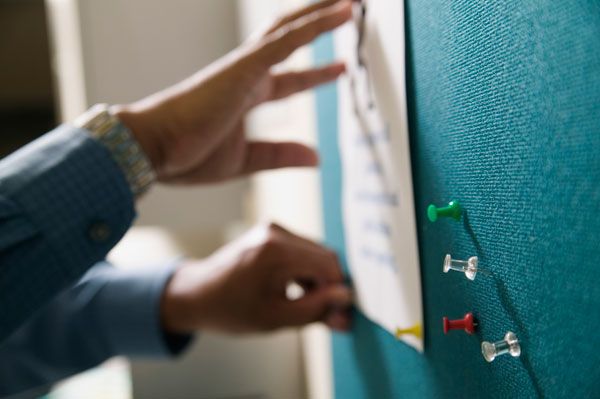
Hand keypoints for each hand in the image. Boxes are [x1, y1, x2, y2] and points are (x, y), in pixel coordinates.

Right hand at [113, 0, 351, 183]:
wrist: (152, 150)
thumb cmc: (186, 155)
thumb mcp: (247, 160)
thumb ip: (281, 155)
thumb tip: (315, 158)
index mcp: (246, 95)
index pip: (290, 78)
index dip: (317, 72)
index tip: (340, 68)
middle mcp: (248, 75)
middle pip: (291, 39)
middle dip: (320, 24)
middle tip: (349, 11)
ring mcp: (245, 68)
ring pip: (290, 28)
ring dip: (322, 11)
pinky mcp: (242, 68)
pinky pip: (285, 40)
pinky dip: (314, 25)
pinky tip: (342, 10)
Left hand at [160, 223, 352, 333]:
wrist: (197, 294)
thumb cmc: (230, 309)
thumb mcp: (275, 319)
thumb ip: (315, 310)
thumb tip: (346, 304)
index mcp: (276, 250)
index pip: (328, 265)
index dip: (338, 291)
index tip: (339, 316)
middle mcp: (276, 231)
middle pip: (324, 256)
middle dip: (329, 286)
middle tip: (328, 317)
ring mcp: (272, 228)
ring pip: (314, 254)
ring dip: (318, 280)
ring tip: (305, 306)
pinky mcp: (270, 232)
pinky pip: (301, 250)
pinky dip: (305, 271)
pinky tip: (296, 292)